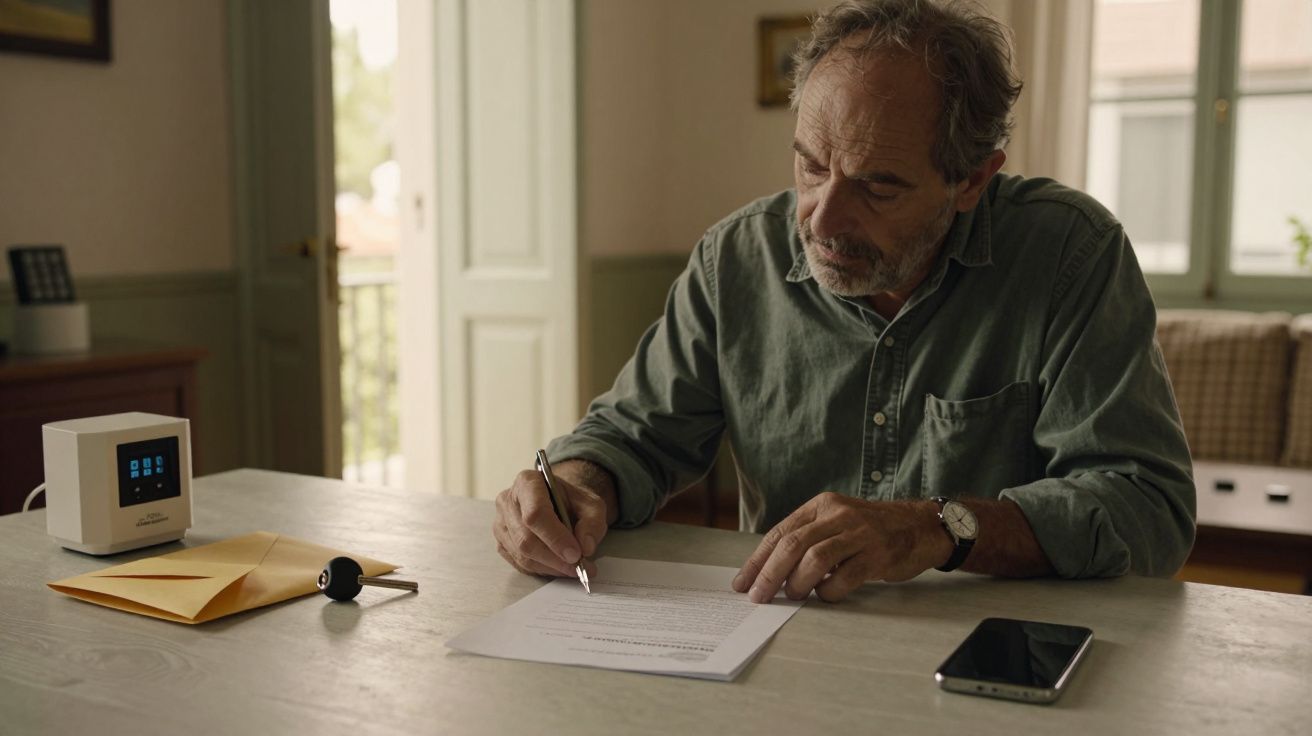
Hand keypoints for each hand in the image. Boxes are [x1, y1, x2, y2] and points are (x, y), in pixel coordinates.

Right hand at [492, 462, 613, 579]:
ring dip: (550, 567)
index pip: (535, 513)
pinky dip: (542, 569)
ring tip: (573, 568)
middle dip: (555, 558)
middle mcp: (507, 501)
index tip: (575, 554)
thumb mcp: (591, 504)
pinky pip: (519, 563)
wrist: (557, 502)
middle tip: (579, 566)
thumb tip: (585, 547)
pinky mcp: (501, 542)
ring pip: (522, 554)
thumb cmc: (571, 501)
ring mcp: (500, 523)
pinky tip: (558, 567)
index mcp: (528, 482)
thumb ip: (593, 522)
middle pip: (526, 538)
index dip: (555, 537)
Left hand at [731, 493, 950, 602]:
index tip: (743, 583)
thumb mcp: (835, 523)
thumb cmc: (870, 531)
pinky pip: (845, 577)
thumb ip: (807, 540)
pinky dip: (830, 591)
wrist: (919, 526)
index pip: (780, 533)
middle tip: (759, 597)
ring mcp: (860, 533)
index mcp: (821, 506)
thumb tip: (769, 573)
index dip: (758, 561)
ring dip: (798, 583)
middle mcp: (838, 514)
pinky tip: (826, 595)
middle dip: (769, 574)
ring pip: (816, 558)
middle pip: (793, 545)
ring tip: (794, 596)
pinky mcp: (878, 554)